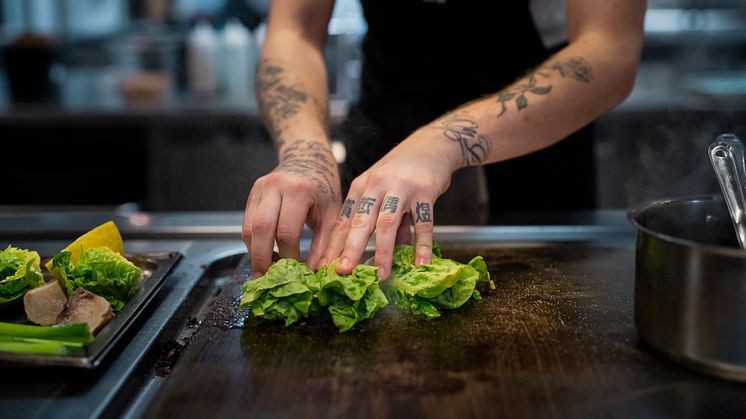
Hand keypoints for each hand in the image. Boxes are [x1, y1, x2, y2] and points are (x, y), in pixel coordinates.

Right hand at [243, 139, 340, 275]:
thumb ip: (326, 244)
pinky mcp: (252, 194)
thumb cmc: (324, 187)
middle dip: (262, 259)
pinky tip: (263, 254)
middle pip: (261, 230)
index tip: (295, 272)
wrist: (308, 159)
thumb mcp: (332, 214)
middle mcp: (274, 187)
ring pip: (248, 228)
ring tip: (264, 271)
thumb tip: (316, 273)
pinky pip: (247, 223)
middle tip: (267, 280)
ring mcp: (260, 189)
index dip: (289, 256)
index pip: (286, 232)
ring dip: (254, 253)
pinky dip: (253, 242)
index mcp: (298, 190)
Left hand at [317, 132, 458, 278]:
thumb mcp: (383, 190)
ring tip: (381, 276)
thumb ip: (381, 221)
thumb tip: (384, 254)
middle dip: (350, 249)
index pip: (344, 220)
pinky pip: (423, 222)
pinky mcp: (425, 190)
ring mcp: (401, 187)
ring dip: (383, 251)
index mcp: (361, 187)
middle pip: (361, 222)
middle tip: (342, 272)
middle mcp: (377, 185)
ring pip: (388, 223)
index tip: (324, 267)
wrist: (432, 144)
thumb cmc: (403, 170)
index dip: (333, 245)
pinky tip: (420, 264)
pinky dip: (422, 245)